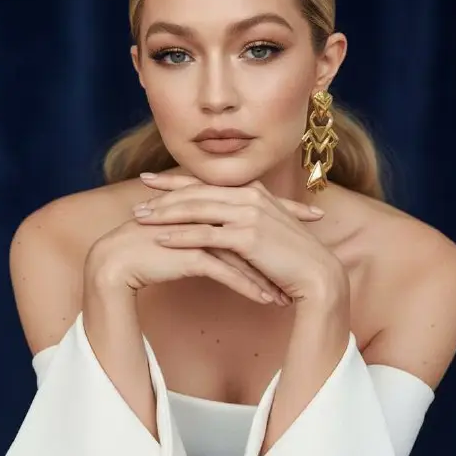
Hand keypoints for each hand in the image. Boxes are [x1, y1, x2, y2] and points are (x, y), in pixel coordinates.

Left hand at [135, 173, 346, 302]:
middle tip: (137, 203)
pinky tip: (162, 240)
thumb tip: (221, 224)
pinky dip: (182, 236)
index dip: (175, 181)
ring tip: (141, 220)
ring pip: (198, 210)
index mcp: (254, 192)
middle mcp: (250, 196)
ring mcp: (250, 214)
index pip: (206, 182)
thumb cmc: (292, 259)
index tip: (149, 180)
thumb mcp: (267, 232)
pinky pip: (207, 234)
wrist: (318, 275)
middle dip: (163, 197)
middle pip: (197, 192)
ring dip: (166, 214)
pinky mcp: (248, 236)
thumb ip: (245, 221)